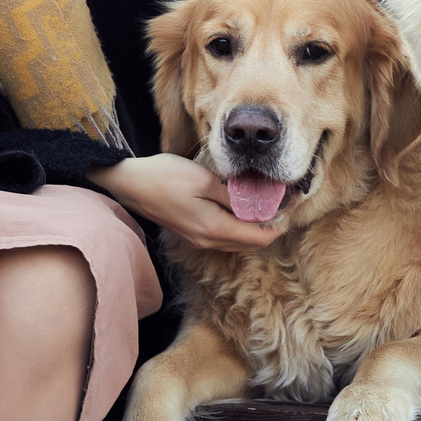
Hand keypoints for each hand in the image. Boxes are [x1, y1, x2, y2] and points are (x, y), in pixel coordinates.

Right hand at [92, 155, 279, 251]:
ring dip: (254, 226)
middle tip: (283, 201)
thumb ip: (234, 196)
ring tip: (266, 202)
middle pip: (251, 243)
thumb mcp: (205, 181)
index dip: (279, 224)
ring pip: (238, 241)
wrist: (130, 184)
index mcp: (214, 229)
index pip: (260, 238)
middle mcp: (208, 241)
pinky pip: (224, 236)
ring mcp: (198, 240)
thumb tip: (260, 205)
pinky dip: (238, 225)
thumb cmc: (164, 177)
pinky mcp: (192, 234)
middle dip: (270, 225)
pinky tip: (241, 207)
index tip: (290, 204)